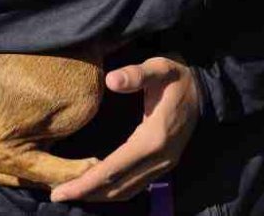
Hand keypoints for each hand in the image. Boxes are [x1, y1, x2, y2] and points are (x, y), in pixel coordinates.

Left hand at [50, 57, 199, 202]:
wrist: (206, 90)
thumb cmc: (178, 78)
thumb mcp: (159, 68)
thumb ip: (136, 74)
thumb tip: (111, 80)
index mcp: (153, 139)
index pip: (112, 170)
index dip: (84, 183)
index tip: (59, 192)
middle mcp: (159, 159)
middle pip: (117, 187)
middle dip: (86, 193)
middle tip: (58, 194)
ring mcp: (164, 165)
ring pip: (126, 191)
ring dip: (99, 195)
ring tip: (74, 192)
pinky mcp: (165, 165)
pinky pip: (136, 186)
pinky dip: (114, 190)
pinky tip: (99, 186)